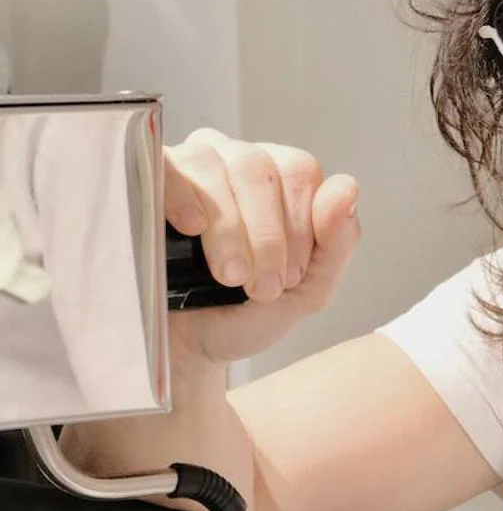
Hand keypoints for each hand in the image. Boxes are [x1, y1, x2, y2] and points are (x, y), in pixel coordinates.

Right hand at [164, 128, 359, 363]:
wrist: (187, 349)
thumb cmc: (246, 313)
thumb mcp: (308, 290)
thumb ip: (338, 242)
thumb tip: (346, 186)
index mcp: (280, 179)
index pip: (299, 171)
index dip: (300, 226)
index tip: (287, 277)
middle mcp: (236, 160)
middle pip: (259, 167)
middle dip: (267, 235)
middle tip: (261, 285)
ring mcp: (189, 165)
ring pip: (218, 165)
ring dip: (230, 228)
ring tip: (230, 276)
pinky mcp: (146, 179)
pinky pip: (167, 166)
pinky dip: (184, 194)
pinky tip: (192, 226)